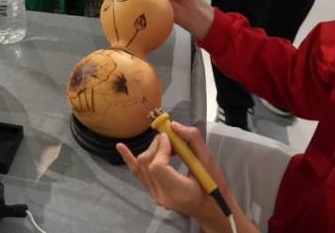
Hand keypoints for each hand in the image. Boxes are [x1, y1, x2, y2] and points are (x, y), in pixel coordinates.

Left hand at [116, 122, 231, 230]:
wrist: (211, 208)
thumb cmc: (214, 186)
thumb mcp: (209, 161)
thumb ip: (193, 140)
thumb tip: (174, 125)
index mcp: (179, 192)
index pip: (157, 166)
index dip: (161, 148)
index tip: (171, 137)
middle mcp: (163, 197)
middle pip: (147, 163)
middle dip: (157, 145)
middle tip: (172, 137)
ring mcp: (156, 196)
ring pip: (142, 165)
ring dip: (152, 149)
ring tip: (168, 144)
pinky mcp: (153, 193)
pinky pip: (138, 174)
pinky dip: (130, 159)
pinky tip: (120, 147)